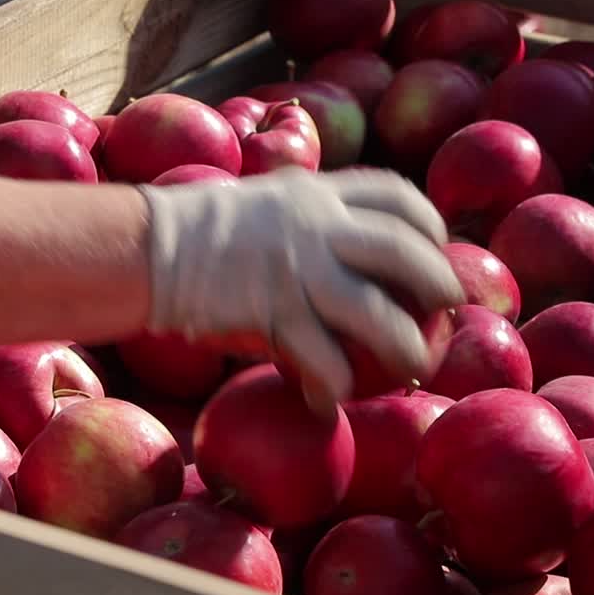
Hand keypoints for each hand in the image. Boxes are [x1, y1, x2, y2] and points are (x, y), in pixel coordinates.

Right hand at [138, 166, 464, 412]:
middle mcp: (316, 228)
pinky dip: (332, 386)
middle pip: (405, 251)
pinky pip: (323, 359)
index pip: (396, 195)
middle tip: (447, 310)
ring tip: (413, 369)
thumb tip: (335, 246)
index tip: (435, 246)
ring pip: (378, 314)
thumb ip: (302, 217)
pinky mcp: (274, 314)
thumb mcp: (261, 202)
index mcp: (315, 194)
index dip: (428, 223)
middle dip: (438, 283)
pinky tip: (325, 401)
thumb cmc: (195, 231)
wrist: (147, 249)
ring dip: (406, 348)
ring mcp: (297, 272)